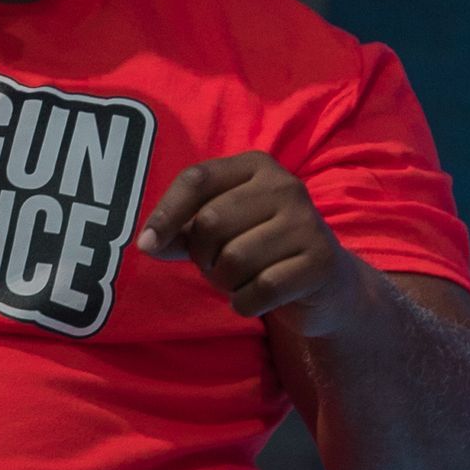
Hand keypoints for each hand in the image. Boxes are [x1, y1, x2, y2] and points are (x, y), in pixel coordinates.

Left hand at [138, 152, 352, 326]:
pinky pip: (260, 289)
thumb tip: (148, 243)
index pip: (197, 179)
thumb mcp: (219, 232)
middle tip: (217, 267)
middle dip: (202, 256)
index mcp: (255, 166)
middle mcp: (285, 185)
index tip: (146, 244)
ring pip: (234, 259)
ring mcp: (306, 222)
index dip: (166, 212)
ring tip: (240, 280)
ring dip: (225, 282)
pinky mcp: (321, 260)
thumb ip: (181, 232)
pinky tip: (256, 298)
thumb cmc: (259, 249)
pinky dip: (246, 303)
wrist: (323, 282)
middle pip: (211, 221)